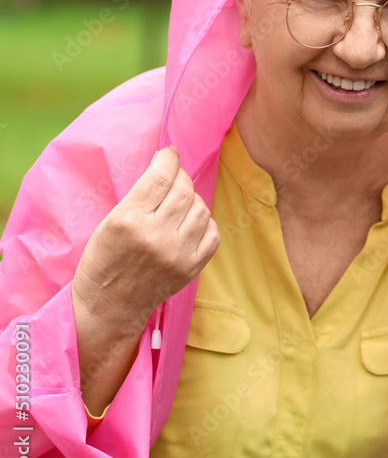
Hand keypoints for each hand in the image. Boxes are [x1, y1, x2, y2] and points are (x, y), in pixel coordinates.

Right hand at [73, 146, 220, 337]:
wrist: (110, 305)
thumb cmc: (104, 260)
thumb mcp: (110, 222)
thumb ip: (139, 197)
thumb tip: (167, 168)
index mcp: (129, 220)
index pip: (161, 177)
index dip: (169, 159)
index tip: (170, 153)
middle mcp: (157, 236)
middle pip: (184, 191)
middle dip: (182, 177)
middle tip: (175, 177)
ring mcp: (178, 254)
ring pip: (201, 209)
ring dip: (193, 199)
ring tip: (180, 202)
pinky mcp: (192, 268)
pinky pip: (213, 233)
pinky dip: (205, 222)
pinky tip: (191, 223)